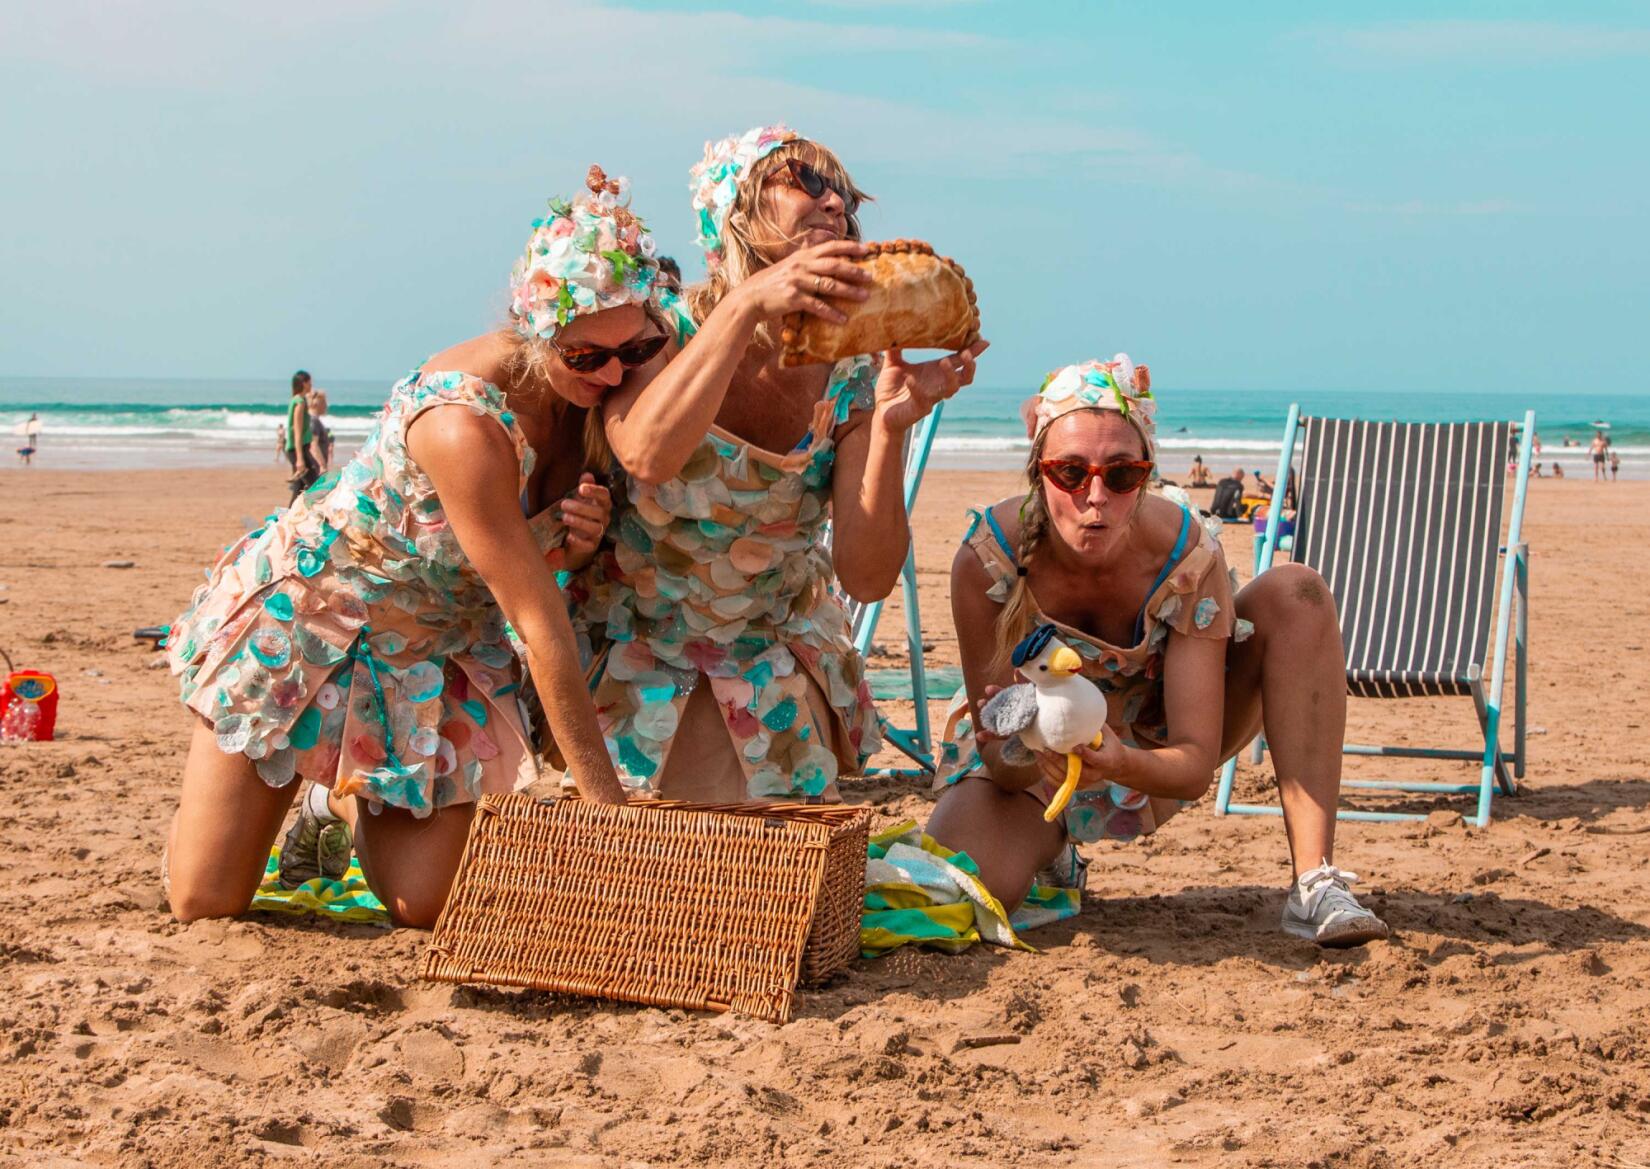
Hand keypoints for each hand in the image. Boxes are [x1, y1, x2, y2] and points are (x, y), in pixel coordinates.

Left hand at [557, 473, 610, 568]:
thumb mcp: (582, 499)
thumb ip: (585, 487)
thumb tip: (587, 474)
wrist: (578, 540)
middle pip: (599, 513)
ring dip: (579, 522)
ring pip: (595, 528)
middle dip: (581, 508)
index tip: (581, 488)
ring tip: (565, 518)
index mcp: (603, 504)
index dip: (595, 491)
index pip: (604, 495)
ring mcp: (599, 533)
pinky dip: (578, 541)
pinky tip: (568, 536)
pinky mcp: (591, 546)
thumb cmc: (581, 514)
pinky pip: (588, 545)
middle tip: (564, 504)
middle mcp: (604, 518)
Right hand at [730, 240, 871, 325]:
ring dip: (849, 291)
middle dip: (854, 270)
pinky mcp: (793, 298)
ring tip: (864, 297)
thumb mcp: (789, 266)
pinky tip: (843, 319)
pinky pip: (817, 306)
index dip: (849, 247)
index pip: (830, 247)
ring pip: (829, 285)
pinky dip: (832, 313)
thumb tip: (828, 261)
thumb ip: (807, 263)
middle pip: (834, 265)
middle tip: (870, 276)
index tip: (866, 250)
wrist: (750, 297)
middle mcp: (801, 265)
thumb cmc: (771, 283)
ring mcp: (797, 281)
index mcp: (802, 256)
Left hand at [873, 340, 988, 433]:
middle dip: (969, 366)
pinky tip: (910, 379)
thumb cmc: (891, 388)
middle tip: (967, 354)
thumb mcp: (893, 364)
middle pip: (964, 377)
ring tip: (944, 361)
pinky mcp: (919, 408)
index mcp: (935, 372)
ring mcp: (931, 397)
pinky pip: (923, 398)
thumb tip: (889, 328)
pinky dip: (917, 388)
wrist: (881, 412)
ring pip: (951, 389)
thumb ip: (894, 348)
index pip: (958, 360)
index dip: (973, 352)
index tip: (984, 340)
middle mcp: (937, 384)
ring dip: (951, 375)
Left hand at [1033, 725, 1127, 790]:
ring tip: (1038, 752)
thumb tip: (1080, 711)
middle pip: (1075, 771)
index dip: (1084, 754)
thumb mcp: (1109, 735)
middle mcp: (1095, 774)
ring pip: (1064, 778)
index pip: (1095, 759)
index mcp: (1106, 761)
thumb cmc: (1110, 746)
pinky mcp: (1077, 785)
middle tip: (1046, 748)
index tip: (1074, 746)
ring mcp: (1086, 782)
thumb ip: (1095, 727)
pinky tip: (1040, 761)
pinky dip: (1047, 772)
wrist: (1116, 766)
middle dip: (1058, 760)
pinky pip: (1059, 782)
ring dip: (1048, 766)